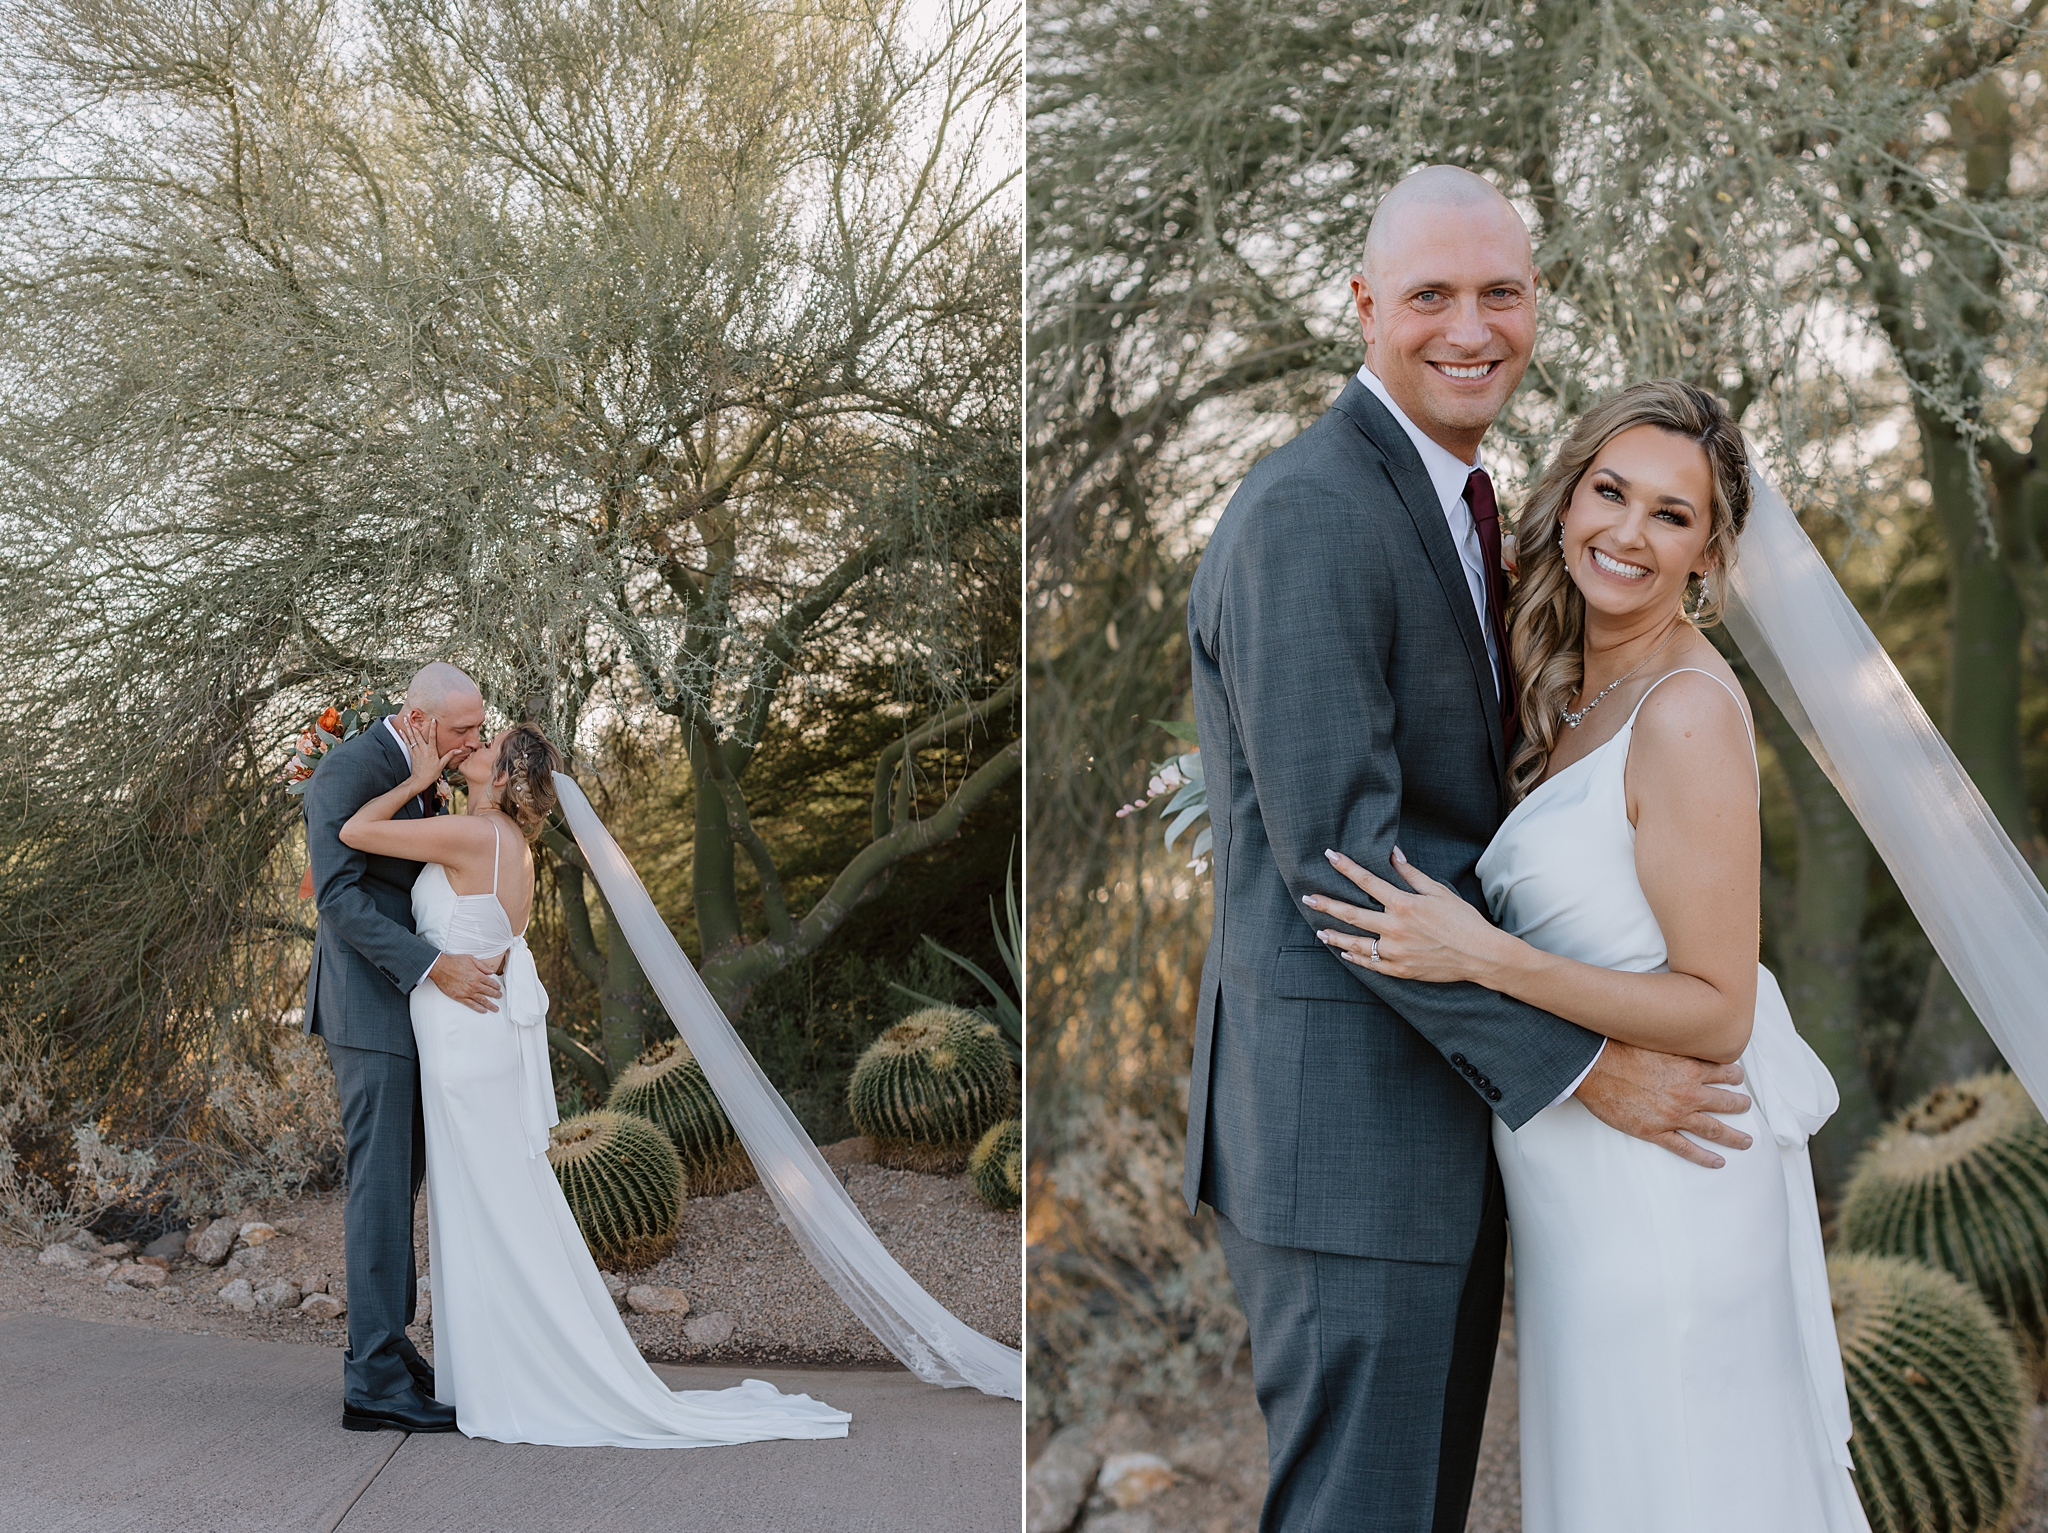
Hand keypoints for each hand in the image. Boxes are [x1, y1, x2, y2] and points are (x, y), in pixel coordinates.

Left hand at [398, 717, 460, 794]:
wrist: (419, 780)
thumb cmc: (432, 773)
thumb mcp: (442, 764)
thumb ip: (450, 755)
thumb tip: (459, 750)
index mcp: (431, 751)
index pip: (433, 737)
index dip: (433, 728)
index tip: (433, 720)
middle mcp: (423, 749)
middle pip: (417, 734)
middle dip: (414, 724)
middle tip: (410, 715)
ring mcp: (416, 751)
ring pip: (411, 737)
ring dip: (408, 727)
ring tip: (405, 719)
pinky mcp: (411, 754)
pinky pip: (407, 743)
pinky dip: (404, 736)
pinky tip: (401, 730)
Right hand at [430, 952, 501, 1013]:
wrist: (440, 968)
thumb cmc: (454, 961)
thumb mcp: (471, 959)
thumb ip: (482, 966)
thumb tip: (491, 972)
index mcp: (478, 975)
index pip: (491, 982)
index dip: (496, 986)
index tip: (499, 988)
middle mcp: (475, 985)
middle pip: (489, 992)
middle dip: (496, 995)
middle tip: (500, 997)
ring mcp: (467, 992)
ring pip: (482, 1000)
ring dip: (490, 1005)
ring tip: (495, 1008)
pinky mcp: (460, 997)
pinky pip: (471, 1004)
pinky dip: (478, 1008)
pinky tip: (483, 1010)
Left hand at [1304, 847, 1505, 983]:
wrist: (1481, 955)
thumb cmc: (1463, 920)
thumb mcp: (1438, 892)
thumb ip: (1411, 874)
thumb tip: (1392, 853)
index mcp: (1404, 904)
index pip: (1367, 881)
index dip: (1346, 867)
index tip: (1329, 856)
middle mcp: (1395, 928)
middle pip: (1352, 914)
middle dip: (1327, 904)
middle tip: (1307, 898)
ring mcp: (1395, 952)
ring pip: (1356, 943)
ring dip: (1335, 935)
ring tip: (1319, 930)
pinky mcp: (1400, 970)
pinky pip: (1371, 964)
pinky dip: (1355, 958)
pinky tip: (1344, 952)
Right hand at [1574, 1040, 1752, 1168]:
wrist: (1593, 1068)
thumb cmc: (1618, 1049)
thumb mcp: (1656, 1039)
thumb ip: (1677, 1044)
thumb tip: (1687, 1036)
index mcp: (1690, 1068)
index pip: (1724, 1073)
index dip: (1735, 1076)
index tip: (1738, 1078)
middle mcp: (1688, 1093)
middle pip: (1725, 1102)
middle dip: (1740, 1105)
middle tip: (1746, 1107)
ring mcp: (1674, 1115)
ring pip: (1714, 1129)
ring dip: (1734, 1136)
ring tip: (1746, 1141)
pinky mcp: (1656, 1131)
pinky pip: (1686, 1148)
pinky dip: (1705, 1157)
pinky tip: (1718, 1162)